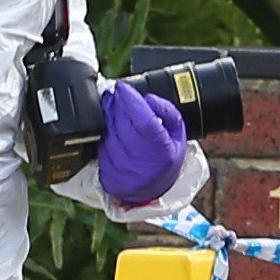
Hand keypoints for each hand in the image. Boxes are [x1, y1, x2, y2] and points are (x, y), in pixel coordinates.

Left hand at [97, 80, 186, 205]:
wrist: (151, 191)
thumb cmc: (165, 159)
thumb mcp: (178, 135)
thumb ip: (168, 113)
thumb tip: (149, 99)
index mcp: (160, 151)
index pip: (142, 120)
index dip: (130, 100)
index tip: (123, 87)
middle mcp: (139, 159)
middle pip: (121, 122)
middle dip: (117, 102)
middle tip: (117, 92)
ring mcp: (121, 166)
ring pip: (108, 130)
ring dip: (107, 112)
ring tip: (111, 103)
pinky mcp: (106, 169)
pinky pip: (100, 141)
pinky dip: (102, 128)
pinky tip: (107, 122)